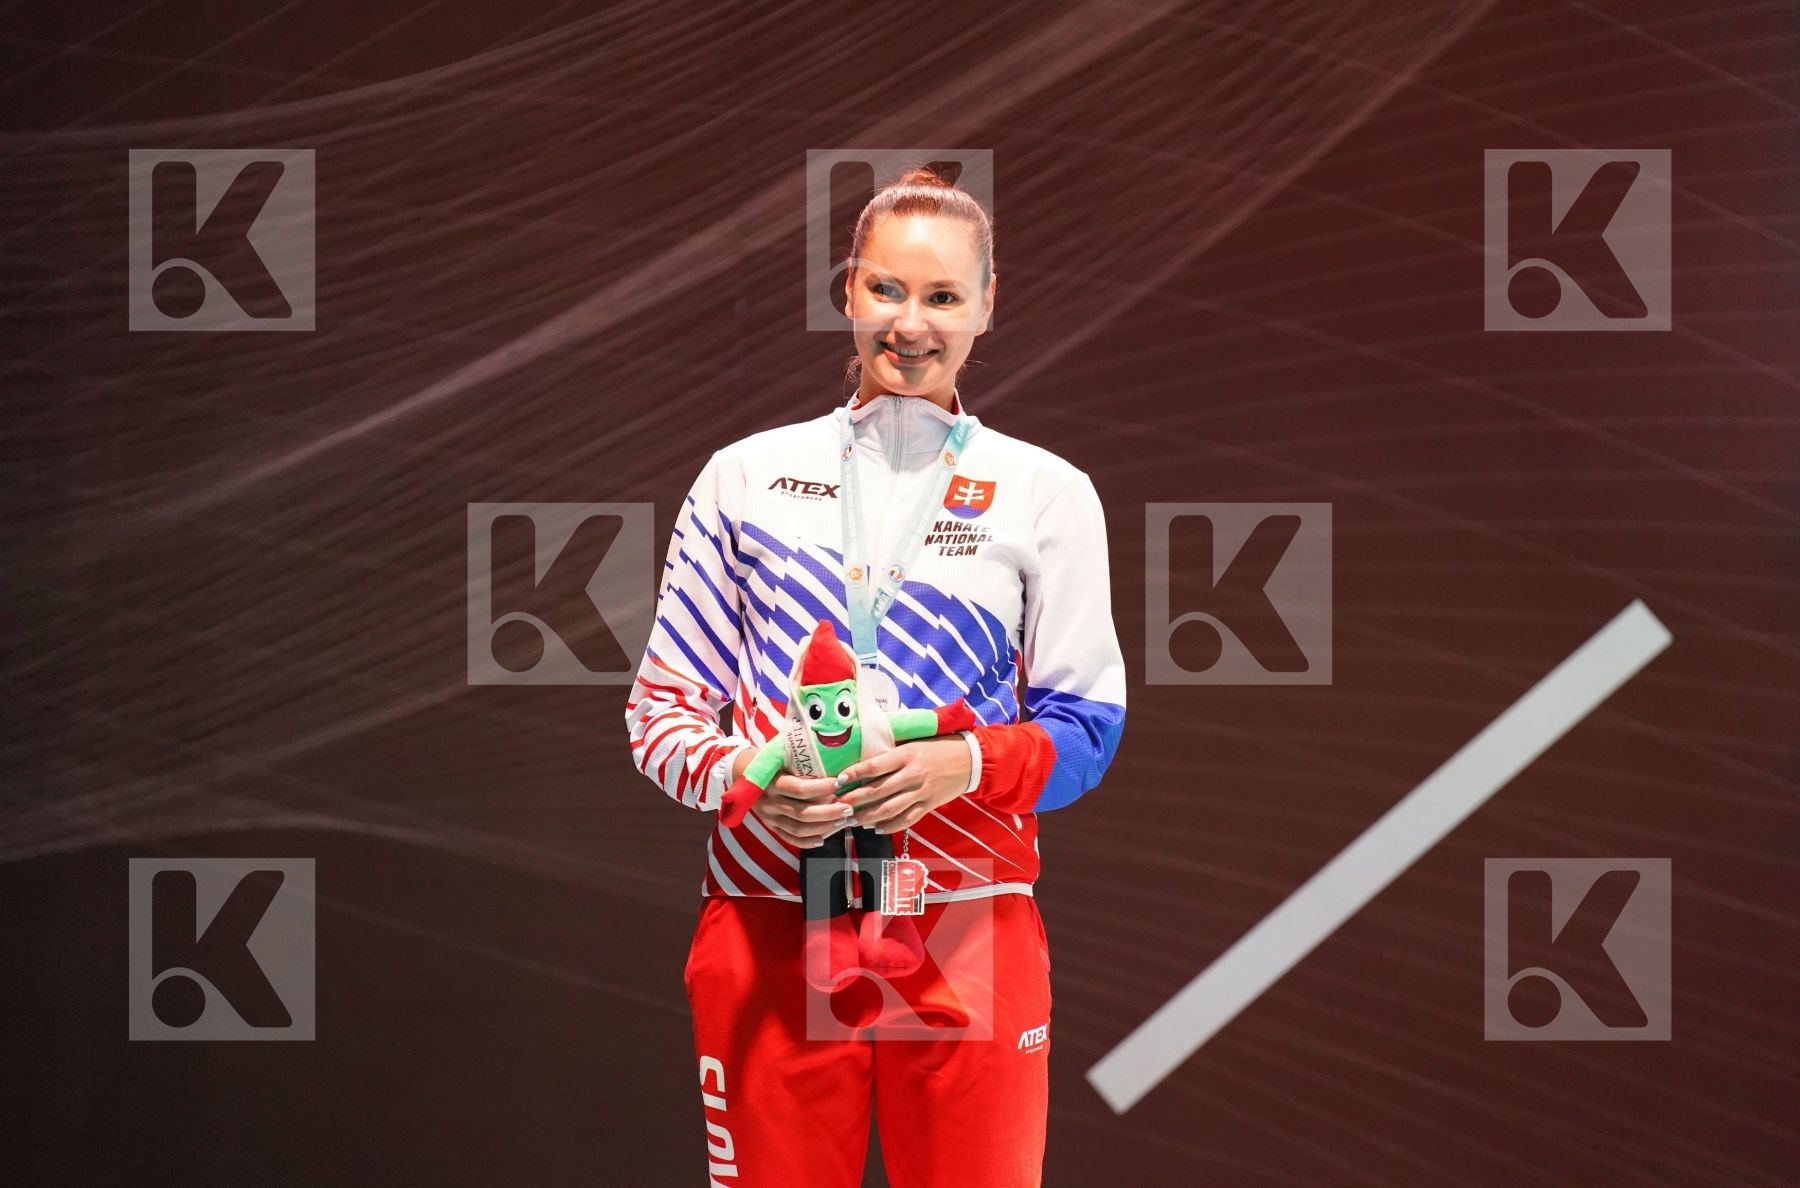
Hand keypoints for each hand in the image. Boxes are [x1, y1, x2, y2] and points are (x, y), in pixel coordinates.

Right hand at [733, 749, 856, 849]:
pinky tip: (824, 839)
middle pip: (802, 812)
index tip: (841, 782)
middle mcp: (769, 802)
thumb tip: (835, 759)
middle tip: (848, 807)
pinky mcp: (770, 826)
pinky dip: (807, 842)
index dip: (822, 787)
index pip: (800, 789)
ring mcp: (769, 817)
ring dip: (824, 827)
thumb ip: (801, 760)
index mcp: (771, 782)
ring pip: (798, 828)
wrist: (742, 770)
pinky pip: (789, 838)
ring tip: (843, 821)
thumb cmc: (769, 759)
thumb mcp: (780, 755)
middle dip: (829, 812)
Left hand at [832, 738, 972, 833]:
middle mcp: (912, 774)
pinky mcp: (929, 805)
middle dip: (855, 800)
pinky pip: (907, 819)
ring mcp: (921, 792)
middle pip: (878, 790)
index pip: (874, 766)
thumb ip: (892, 755)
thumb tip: (864, 764)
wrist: (969, 760)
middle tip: (838, 806)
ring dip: (868, 816)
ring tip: (852, 820)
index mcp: (906, 755)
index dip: (854, 774)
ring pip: (890, 808)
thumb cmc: (937, 748)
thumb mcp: (913, 745)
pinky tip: (877, 829)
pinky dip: (891, 826)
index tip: (839, 781)